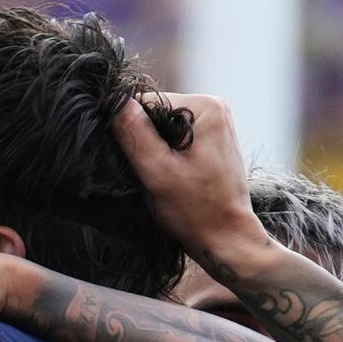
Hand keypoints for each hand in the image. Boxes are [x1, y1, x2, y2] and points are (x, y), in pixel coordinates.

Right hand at [118, 90, 252, 256]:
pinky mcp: (212, 139)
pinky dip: (169, 155)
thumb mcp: (158, 172)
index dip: (133, 130)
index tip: (140, 161)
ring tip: (165, 177)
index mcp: (206, 107)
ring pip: (165, 127)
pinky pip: (177, 138)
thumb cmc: (197, 212)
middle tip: (154, 173)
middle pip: (157, 113)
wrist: (227, 239)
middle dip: (147, 141)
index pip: (148, 102)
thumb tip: (115, 102)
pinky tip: (174, 176)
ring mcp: (216, 123)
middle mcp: (215, 106)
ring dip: (157, 150)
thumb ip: (135, 134)